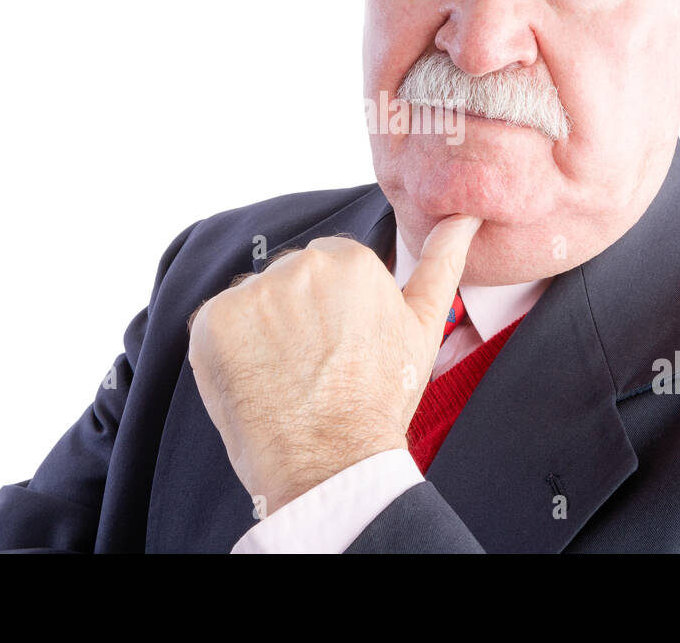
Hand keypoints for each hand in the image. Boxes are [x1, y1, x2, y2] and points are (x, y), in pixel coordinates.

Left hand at [186, 213, 481, 514]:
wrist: (332, 463)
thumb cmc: (380, 400)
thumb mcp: (424, 327)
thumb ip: (442, 262)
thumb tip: (465, 216)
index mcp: (350, 258)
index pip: (325, 268)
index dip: (329, 312)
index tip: (337, 348)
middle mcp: (300, 264)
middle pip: (287, 282)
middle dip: (294, 317)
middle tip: (313, 367)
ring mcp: (254, 292)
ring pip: (252, 303)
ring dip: (260, 333)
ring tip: (285, 377)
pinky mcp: (213, 321)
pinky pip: (215, 325)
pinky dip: (228, 351)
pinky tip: (255, 380)